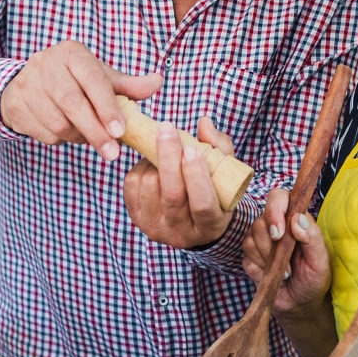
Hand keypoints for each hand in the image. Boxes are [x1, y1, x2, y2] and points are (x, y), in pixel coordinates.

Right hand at [0, 40, 162, 159]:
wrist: (28, 83)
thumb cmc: (74, 81)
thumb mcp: (101, 78)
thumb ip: (128, 85)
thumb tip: (158, 82)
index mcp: (73, 53)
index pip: (93, 81)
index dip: (107, 108)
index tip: (120, 131)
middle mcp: (47, 63)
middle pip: (73, 104)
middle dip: (95, 132)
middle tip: (112, 153)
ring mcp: (27, 83)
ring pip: (58, 122)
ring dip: (78, 137)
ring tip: (88, 136)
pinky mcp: (15, 104)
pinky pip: (43, 132)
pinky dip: (60, 139)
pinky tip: (66, 132)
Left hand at [123, 115, 237, 247]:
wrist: (193, 221)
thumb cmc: (214, 191)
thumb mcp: (225, 173)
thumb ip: (219, 147)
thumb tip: (204, 123)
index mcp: (210, 225)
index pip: (202, 204)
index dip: (196, 176)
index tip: (192, 150)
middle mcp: (182, 233)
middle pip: (172, 195)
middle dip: (169, 158)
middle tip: (167, 129)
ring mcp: (156, 228)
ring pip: (150, 186)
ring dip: (155, 160)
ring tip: (165, 149)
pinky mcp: (137, 219)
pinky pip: (132, 186)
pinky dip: (140, 167)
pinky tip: (152, 163)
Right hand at [242, 189, 331, 315]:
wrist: (303, 303)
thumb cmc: (315, 277)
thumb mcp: (321, 258)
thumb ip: (312, 236)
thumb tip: (297, 219)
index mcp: (294, 218)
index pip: (278, 198)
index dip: (274, 210)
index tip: (279, 233)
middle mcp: (276, 225)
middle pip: (260, 221)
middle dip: (271, 244)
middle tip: (286, 260)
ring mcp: (261, 241)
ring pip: (250, 239)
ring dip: (267, 259)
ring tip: (285, 272)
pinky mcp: (251, 259)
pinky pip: (246, 259)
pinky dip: (260, 270)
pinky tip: (272, 276)